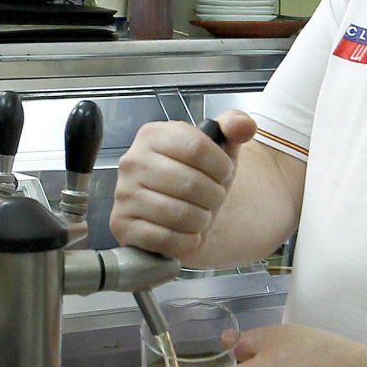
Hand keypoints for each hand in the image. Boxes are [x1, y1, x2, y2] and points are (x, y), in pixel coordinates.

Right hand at [109, 110, 255, 260]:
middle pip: (190, 183)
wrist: (180, 212)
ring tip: (200, 215)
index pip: (196, 147)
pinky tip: (185, 233)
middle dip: (213, 197)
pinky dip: (185, 240)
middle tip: (212, 199)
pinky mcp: (123, 225)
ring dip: (201, 220)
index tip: (223, 174)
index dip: (220, 166)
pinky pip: (165, 238)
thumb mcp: (220, 149)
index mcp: (153, 134)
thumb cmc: (199, 177)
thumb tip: (242, 125)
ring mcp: (124, 194)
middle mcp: (133, 161)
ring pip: (179, 214)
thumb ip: (235, 126)